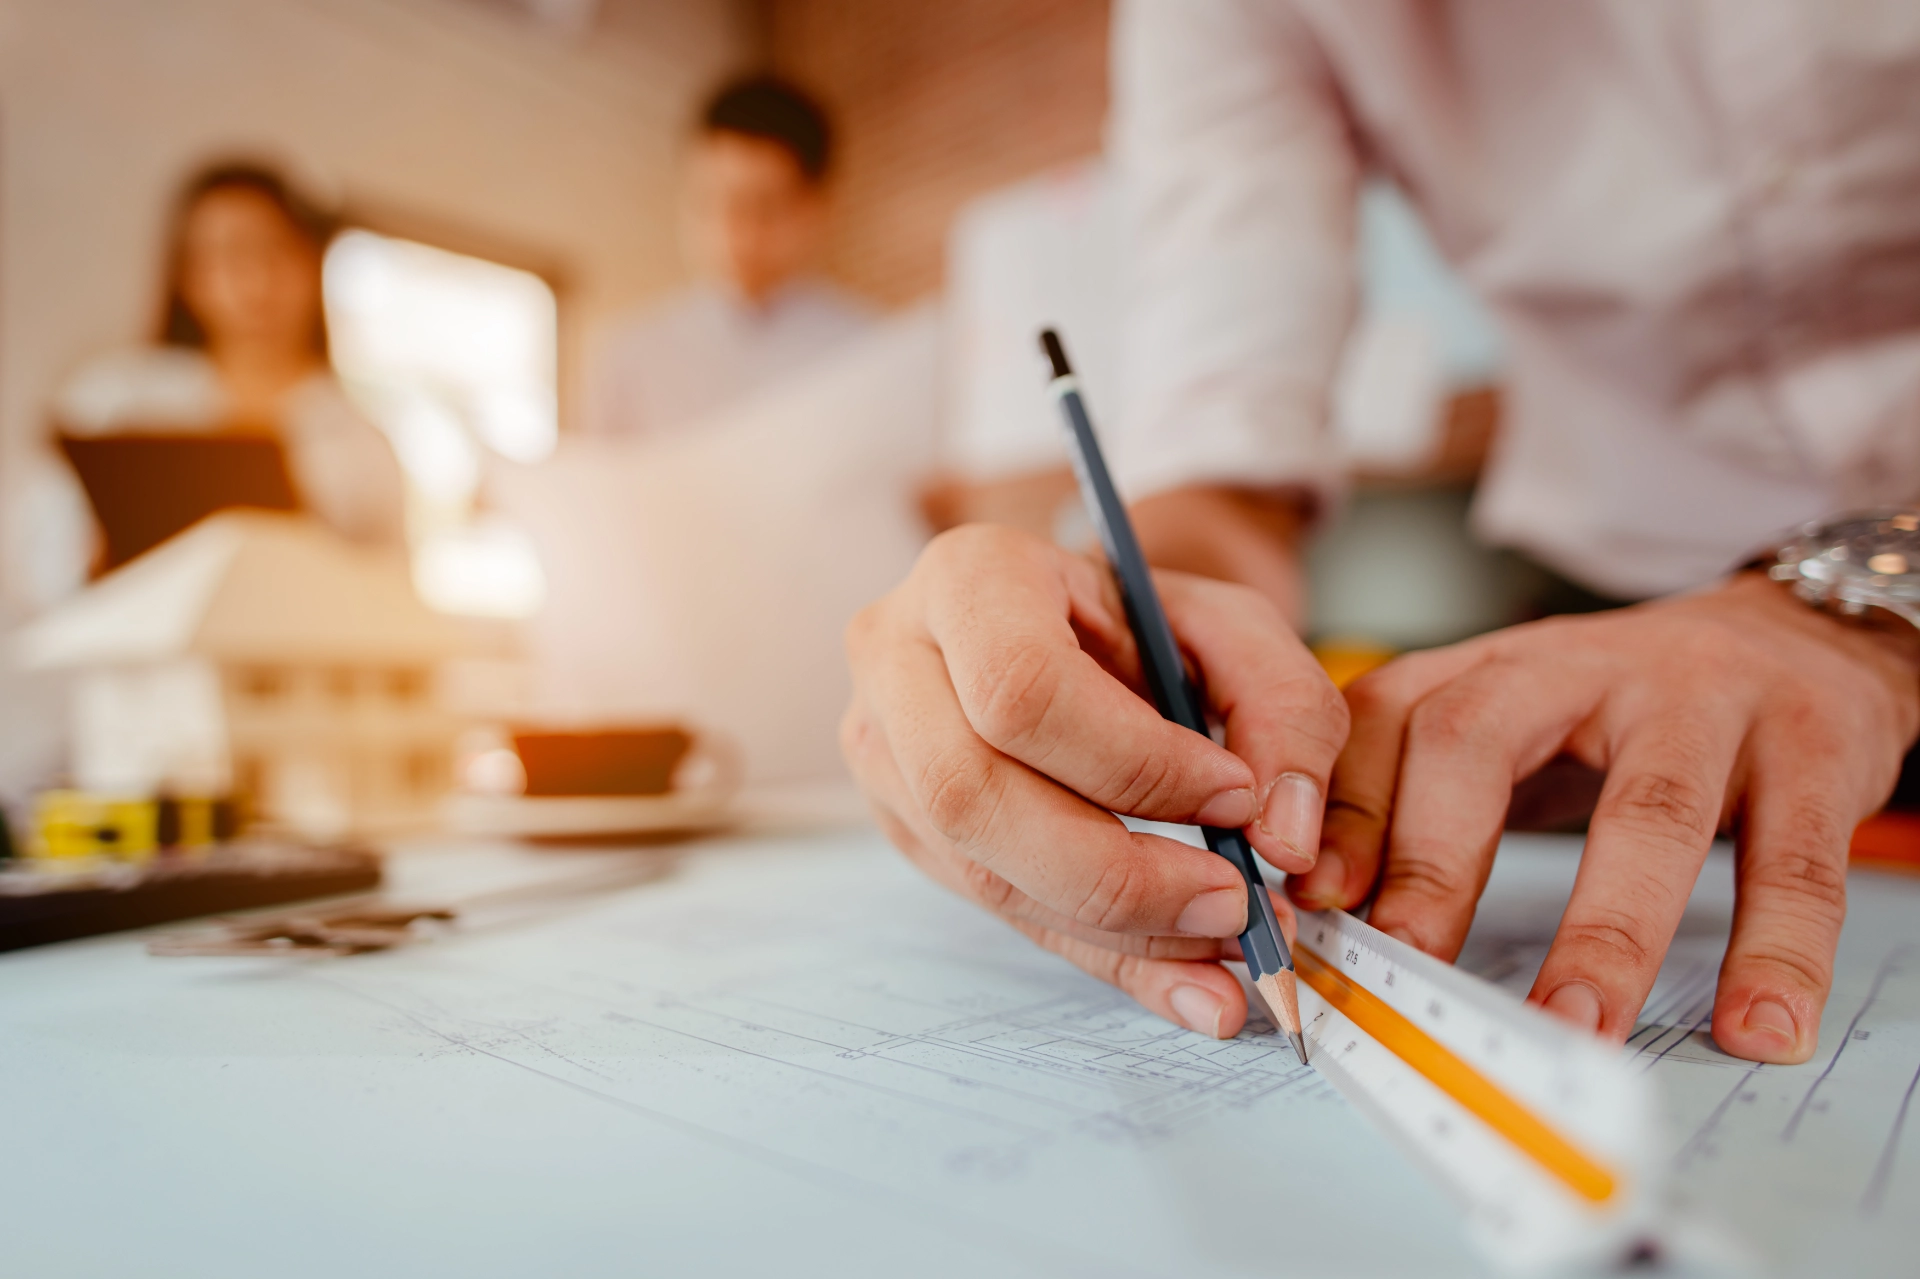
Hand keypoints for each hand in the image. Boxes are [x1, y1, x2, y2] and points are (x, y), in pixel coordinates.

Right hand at [842, 525, 1347, 1036]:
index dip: (1132, 762)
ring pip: (979, 869)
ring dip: (1118, 928)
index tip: (1234, 796)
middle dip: (1117, 872)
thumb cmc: (1146, 621)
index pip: (1022, 689)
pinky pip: (998, 909)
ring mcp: (881, 748)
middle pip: (973, 794)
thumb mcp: (1236, 628)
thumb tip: (1281, 839)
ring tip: (1225, 943)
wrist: (1074, 631)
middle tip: (1233, 902)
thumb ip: (1286, 711)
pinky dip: (1103, 950)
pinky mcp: (903, 824)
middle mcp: (896, 658)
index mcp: (969, 578)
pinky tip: (1184, 971)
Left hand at [1289, 573, 1919, 1062]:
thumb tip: (1331, 921)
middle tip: (1409, 964)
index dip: (1340, 808)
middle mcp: (1578, 667)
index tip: (1308, 899)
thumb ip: (1422, 801)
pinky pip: (1792, 858)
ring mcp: (1701, 700)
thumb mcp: (1509, 720)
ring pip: (1646, 811)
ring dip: (1606, 933)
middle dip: (1432, 862)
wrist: (1796, 632)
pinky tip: (1757, 1022)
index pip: (1383, 717)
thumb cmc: (1624, 705)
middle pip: (1476, 739)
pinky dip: (1777, 950)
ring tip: (1574, 1023)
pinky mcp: (1813, 744)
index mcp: (1488, 667)